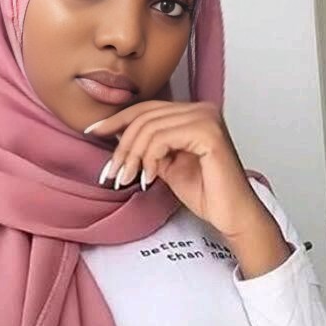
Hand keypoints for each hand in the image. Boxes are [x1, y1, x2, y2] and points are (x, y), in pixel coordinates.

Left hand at [84, 100, 270, 238]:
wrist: (232, 216)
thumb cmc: (204, 192)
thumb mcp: (165, 163)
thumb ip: (147, 145)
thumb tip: (114, 133)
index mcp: (191, 112)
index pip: (146, 109)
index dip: (116, 120)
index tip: (92, 132)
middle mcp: (201, 109)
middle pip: (144, 117)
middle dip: (122, 146)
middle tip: (112, 173)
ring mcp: (206, 118)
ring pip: (149, 128)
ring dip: (132, 157)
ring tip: (126, 179)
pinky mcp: (209, 133)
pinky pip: (162, 139)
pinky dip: (149, 159)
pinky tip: (149, 179)